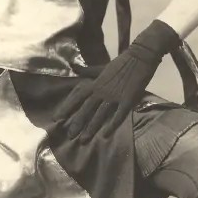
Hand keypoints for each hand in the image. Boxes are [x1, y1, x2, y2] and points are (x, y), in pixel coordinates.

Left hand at [54, 20, 179, 141]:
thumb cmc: (121, 63)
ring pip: (100, 114)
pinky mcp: (127, 100)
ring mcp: (114, 96)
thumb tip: (73, 67)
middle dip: (78, 122)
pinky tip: (105, 134)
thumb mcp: (102, 67)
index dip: (67, 107)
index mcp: (96, 83)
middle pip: (87, 108)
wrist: (140, 57)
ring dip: (91, 127)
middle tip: (70, 135)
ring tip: (84, 139)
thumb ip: (88, 71)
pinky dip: (112, 125)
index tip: (57, 118)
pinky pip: (118, 115)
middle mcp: (102, 91)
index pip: (77, 96)